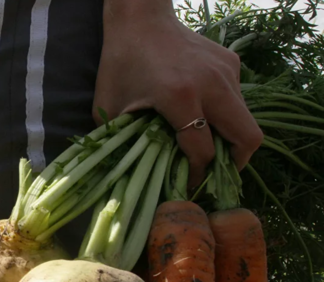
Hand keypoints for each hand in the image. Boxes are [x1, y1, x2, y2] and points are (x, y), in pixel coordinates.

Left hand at [94, 2, 262, 187]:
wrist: (139, 19)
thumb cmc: (120, 64)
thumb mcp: (110, 107)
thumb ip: (122, 141)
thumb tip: (131, 172)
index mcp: (180, 97)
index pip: (204, 150)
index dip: (198, 175)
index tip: (188, 186)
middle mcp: (212, 84)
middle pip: (247, 137)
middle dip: (234, 163)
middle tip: (216, 174)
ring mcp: (226, 72)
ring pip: (245, 119)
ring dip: (229, 138)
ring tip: (207, 148)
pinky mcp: (231, 63)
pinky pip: (237, 100)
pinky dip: (224, 115)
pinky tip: (201, 116)